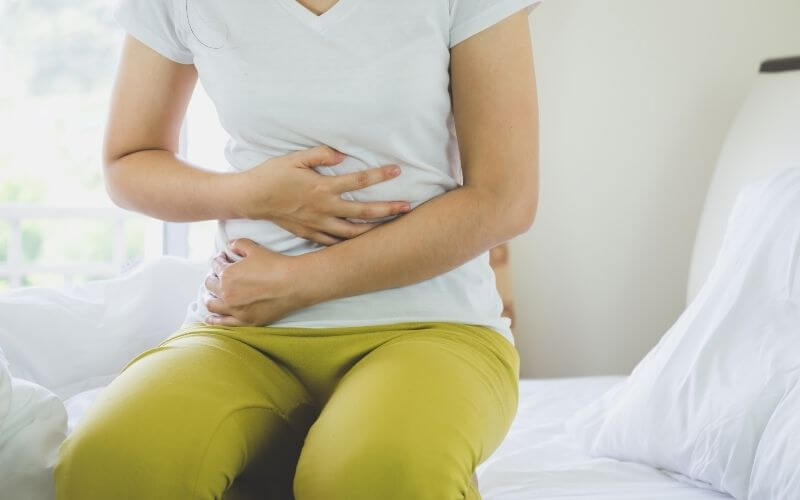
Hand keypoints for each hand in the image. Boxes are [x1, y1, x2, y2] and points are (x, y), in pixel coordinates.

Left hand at [202, 238, 312, 325]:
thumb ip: (239, 244)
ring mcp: (235, 309)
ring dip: (210, 298)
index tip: (222, 259)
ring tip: (212, 295)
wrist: (294, 283)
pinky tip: (209, 318)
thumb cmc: (276, 265)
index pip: (215, 266)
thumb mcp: (255, 249)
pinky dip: (214, 320)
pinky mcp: (245, 321)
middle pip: (210, 285)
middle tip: (217, 276)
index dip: (218, 260)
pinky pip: (223, 323)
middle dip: (213, 278)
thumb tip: (230, 244)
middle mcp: (227, 293)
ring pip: (212, 305)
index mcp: (227, 274)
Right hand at [233, 145, 411, 245]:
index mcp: (323, 187)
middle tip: (407, 208)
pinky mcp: (309, 234)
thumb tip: (342, 155)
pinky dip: (349, 244)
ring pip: (352, 233)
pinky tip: (360, 242)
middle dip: (388, 210)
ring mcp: (317, 224)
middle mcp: (324, 208)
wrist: (250, 198)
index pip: (359, 181)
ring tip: (390, 228)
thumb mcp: (295, 158)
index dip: (380, 176)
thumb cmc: (272, 175)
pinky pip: (334, 242)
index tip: (397, 171)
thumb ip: (321, 155)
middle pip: (363, 212)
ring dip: (373, 231)